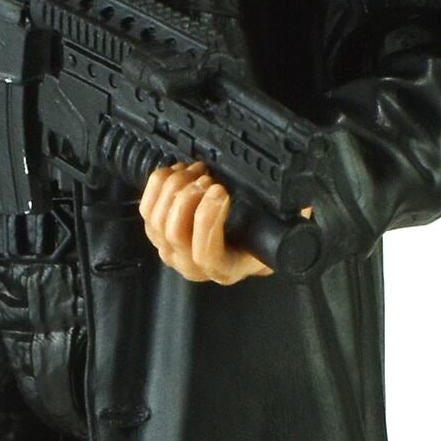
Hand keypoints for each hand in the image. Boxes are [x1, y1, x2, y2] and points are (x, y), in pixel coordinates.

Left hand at [139, 160, 276, 283]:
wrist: (247, 243)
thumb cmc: (262, 237)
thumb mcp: (276, 232)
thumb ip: (282, 222)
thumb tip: (293, 201)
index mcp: (224, 268)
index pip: (205, 253)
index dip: (208, 219)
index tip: (221, 190)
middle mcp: (193, 265)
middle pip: (174, 232)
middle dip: (189, 196)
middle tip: (209, 176)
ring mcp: (171, 250)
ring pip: (157, 219)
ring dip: (175, 187)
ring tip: (198, 171)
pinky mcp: (157, 233)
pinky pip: (147, 208)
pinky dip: (160, 185)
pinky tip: (179, 173)